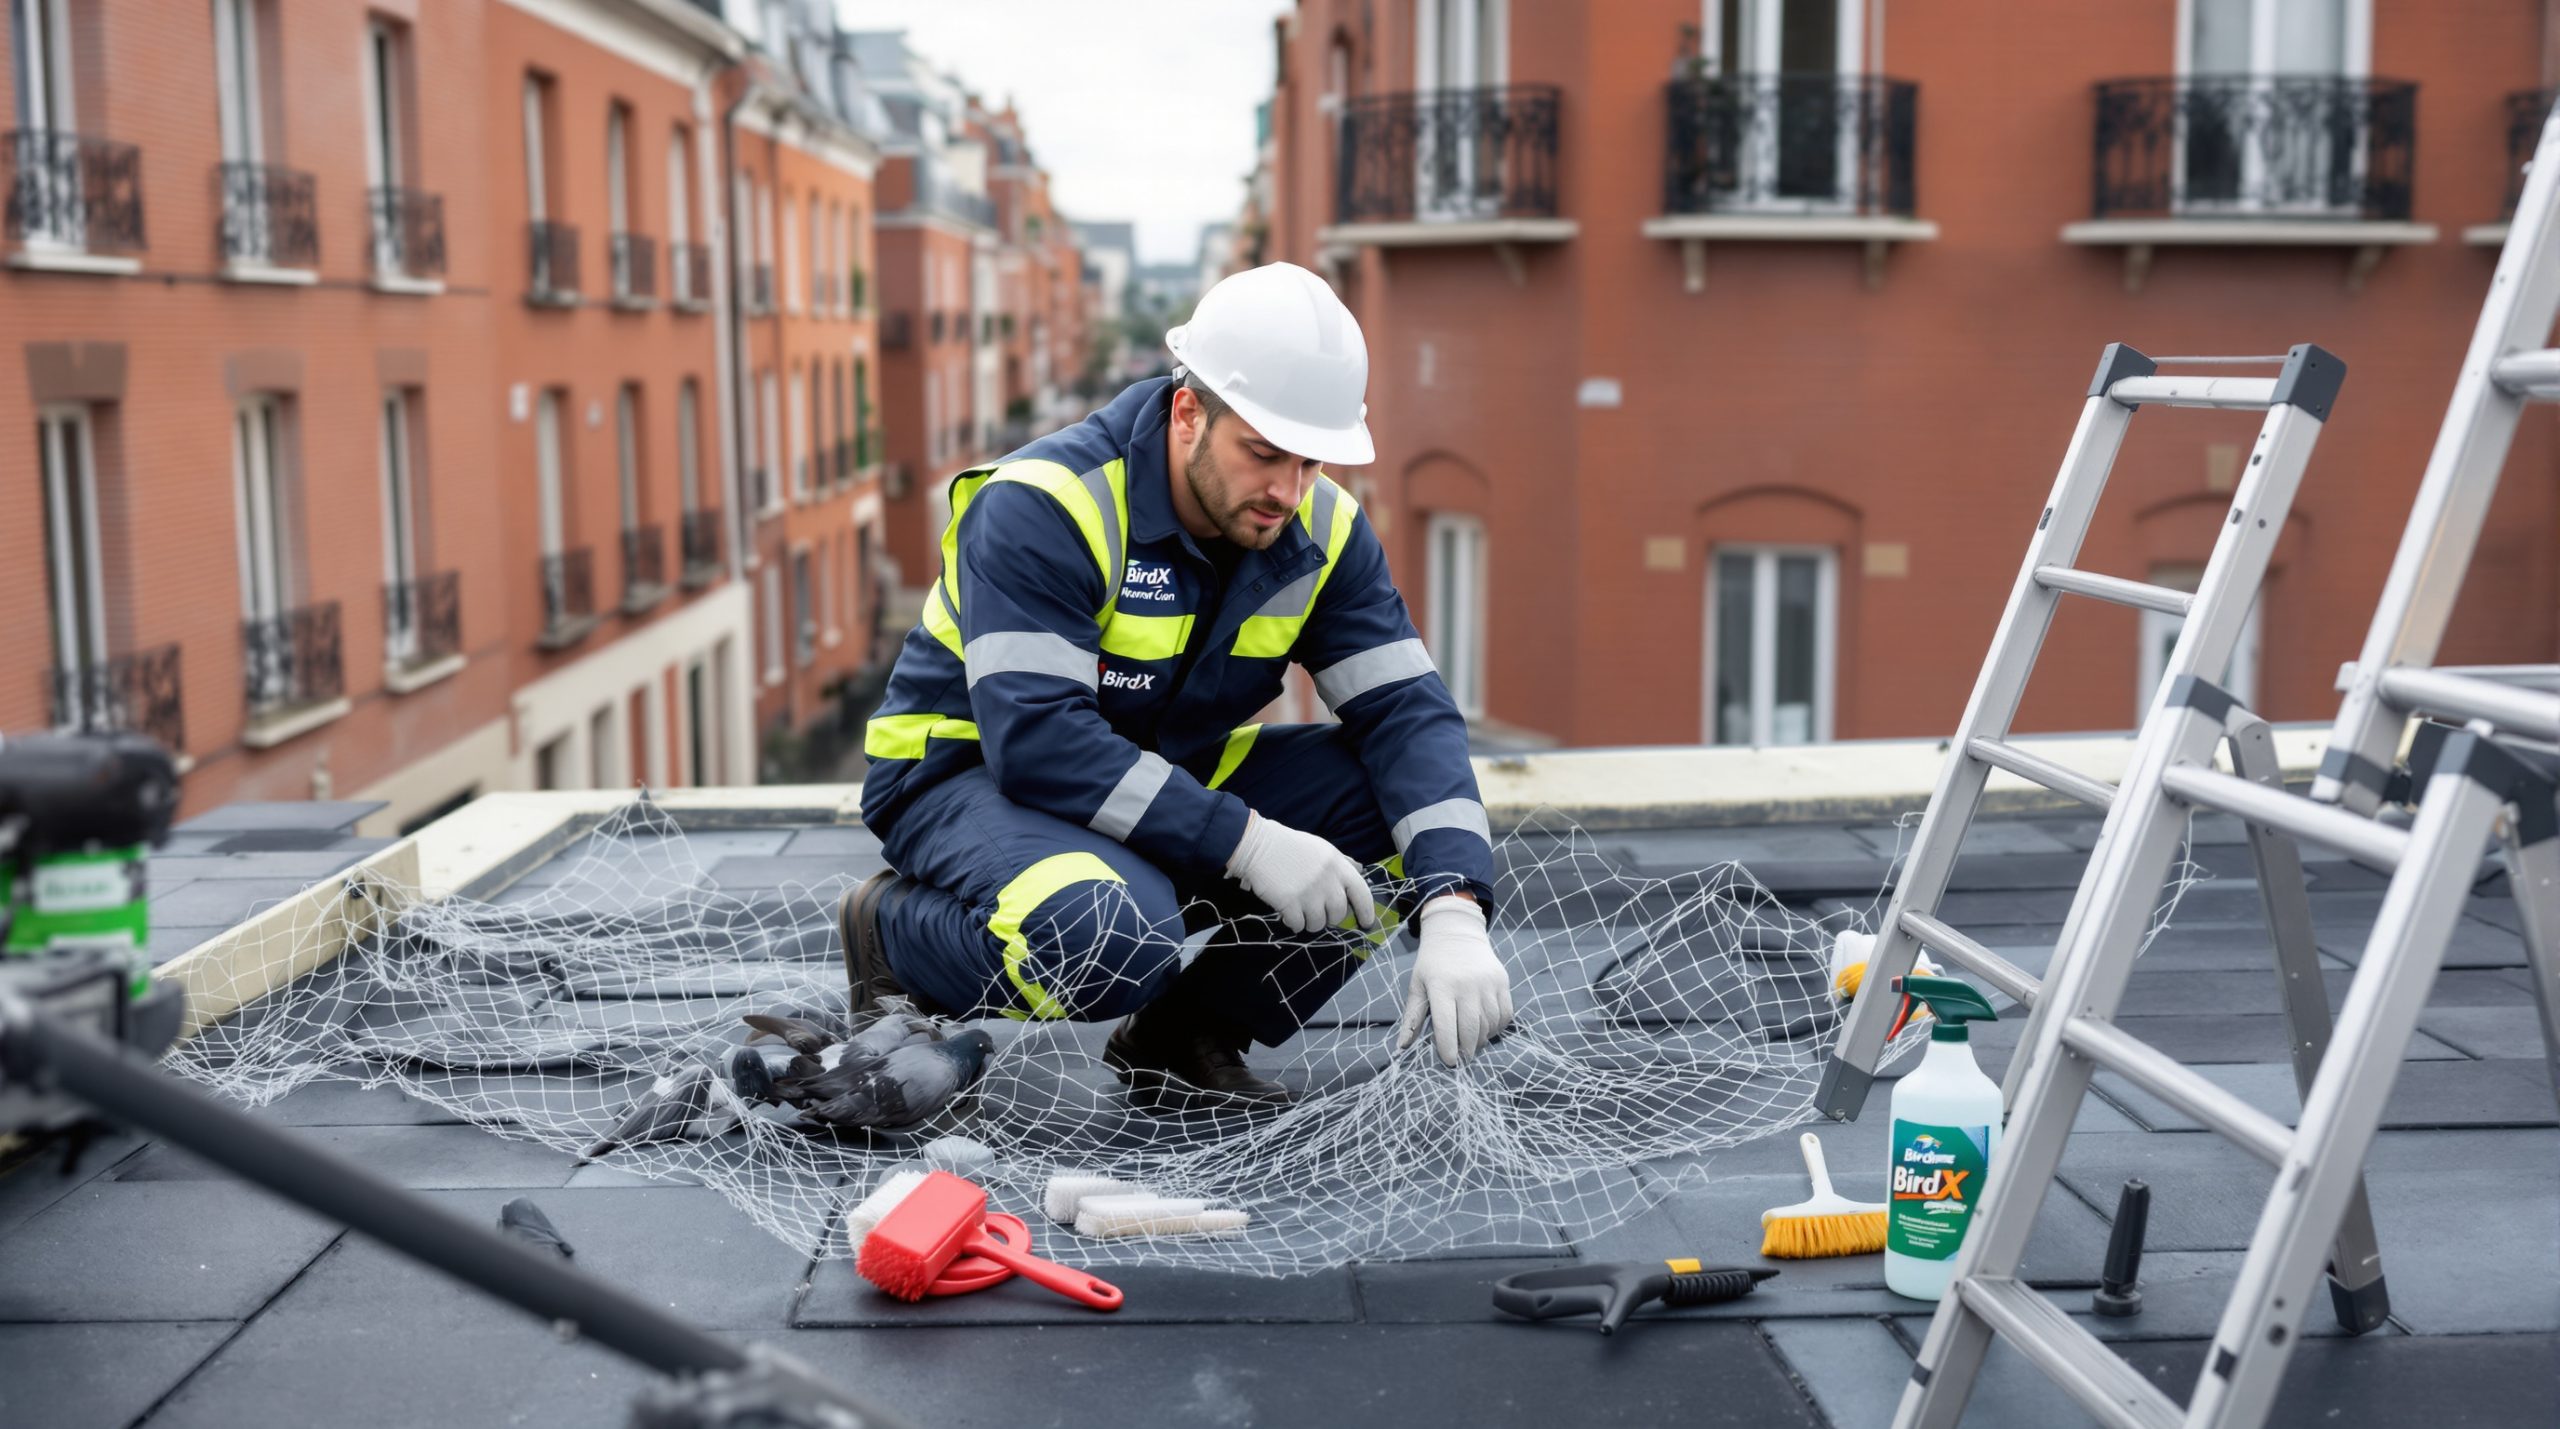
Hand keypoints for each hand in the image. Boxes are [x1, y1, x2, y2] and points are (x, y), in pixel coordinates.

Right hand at [1224, 812, 1376, 933]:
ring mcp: (1309, 894)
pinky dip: (1294, 923)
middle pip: (1339, 914)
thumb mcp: (1321, 848)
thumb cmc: (1290, 846)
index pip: (1362, 893)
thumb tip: (1359, 870)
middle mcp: (1327, 881)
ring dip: (1310, 923)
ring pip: (1319, 924)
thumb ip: (1342, 862)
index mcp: (1337, 865)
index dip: (1367, 911)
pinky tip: (1288, 914)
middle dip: (1330, 918)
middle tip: (1319, 913)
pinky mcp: (1290, 904)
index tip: (1366, 922)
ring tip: (1301, 912)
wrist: (1258, 846)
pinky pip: (1298, 925)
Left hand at [1397, 895, 1513, 1066]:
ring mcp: (1488, 983)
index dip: (1448, 1048)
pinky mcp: (1502, 982)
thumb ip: (1411, 1018)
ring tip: (1472, 1043)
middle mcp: (1467, 984)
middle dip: (1467, 1050)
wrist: (1457, 934)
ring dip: (1482, 1040)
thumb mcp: (1417, 986)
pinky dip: (1496, 1028)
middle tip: (1461, 1058)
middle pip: (1471, 1029)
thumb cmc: (1432, 964)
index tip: (1449, 1063)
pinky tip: (1486, 1029)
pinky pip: (1504, 1014)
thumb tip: (1401, 1048)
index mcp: (1441, 986)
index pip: (1446, 1025)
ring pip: (1489, 1024)